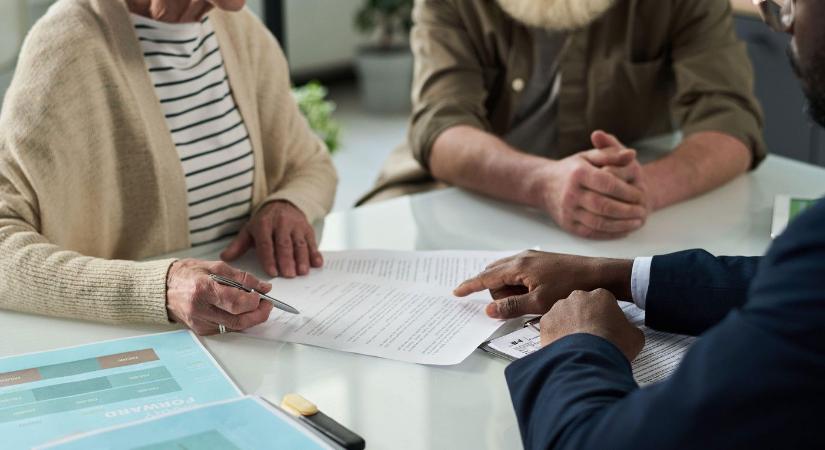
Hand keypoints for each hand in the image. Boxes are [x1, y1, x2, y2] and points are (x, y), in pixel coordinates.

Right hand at [166, 259, 273, 335]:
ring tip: (255, 307)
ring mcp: (200, 322)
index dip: (254, 301)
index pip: (236, 303)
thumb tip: (263, 287)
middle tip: (266, 305)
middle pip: (238, 320)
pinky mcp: (201, 330)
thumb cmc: (188, 274)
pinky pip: (227, 330)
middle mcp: (200, 309)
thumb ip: (242, 277)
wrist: (165, 288)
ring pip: (235, 327)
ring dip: (251, 319)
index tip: (261, 295)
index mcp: (203, 290)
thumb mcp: (216, 267)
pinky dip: (238, 322)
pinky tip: (240, 312)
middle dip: (258, 314)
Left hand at [221, 201, 321, 277]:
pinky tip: (317, 264)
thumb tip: (224, 258)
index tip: (272, 273)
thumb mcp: (250, 230)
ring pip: (299, 243)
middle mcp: (281, 223)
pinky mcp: (307, 228)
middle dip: (286, 260)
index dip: (269, 258)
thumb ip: (238, 245)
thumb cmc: (265, 223)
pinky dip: (315, 253)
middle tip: (289, 275)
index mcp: (264, 224)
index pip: (266, 243)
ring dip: (302, 258)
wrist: (283, 204)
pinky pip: (312, 241)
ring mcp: (296, 225)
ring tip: (302, 272)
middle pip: (284, 244)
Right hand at [453, 250, 632, 318]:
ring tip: (532, 302)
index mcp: (518, 266)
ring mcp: (531, 257)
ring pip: (506, 275)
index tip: (456, 292)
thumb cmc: (570, 288)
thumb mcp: (539, 303)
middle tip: (517, 306)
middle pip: (494, 276)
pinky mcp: (540, 261)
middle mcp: (521, 257)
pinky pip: (518, 273)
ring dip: (511, 291)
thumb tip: (489, 310)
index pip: (486, 277)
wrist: (598, 275)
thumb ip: (511, 307)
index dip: (470, 286)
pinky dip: (518, 285)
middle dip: (497, 293)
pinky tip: (534, 294)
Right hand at [534, 132, 647, 238]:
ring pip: (599, 223)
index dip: (627, 191)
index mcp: (578, 173)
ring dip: (621, 225)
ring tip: (637, 222)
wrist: (543, 185)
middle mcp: (571, 193)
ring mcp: (568, 211)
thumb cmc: (572, 169)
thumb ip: (611, 154)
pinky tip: (624, 230)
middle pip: (604, 206)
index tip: (641, 194)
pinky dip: (610, 234)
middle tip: (642, 211)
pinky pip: (591, 233)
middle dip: (627, 211)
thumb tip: (632, 155)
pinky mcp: (568, 225)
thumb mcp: (589, 156)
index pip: (608, 184)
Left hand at [540, 289, 644, 361]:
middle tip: (589, 336)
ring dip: (567, 326)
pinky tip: (563, 348)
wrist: (590, 358)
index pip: (602, 302)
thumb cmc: (613, 345)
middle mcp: (578, 297)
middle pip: (580, 305)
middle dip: (583, 318)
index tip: (605, 327)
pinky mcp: (546, 322)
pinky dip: (555, 336)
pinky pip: (550, 327)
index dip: (604, 316)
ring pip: (562, 315)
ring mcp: (559, 307)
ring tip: (575, 345)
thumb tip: (628, 332)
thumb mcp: (635, 336)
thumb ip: (629, 329)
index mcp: (601, 295)